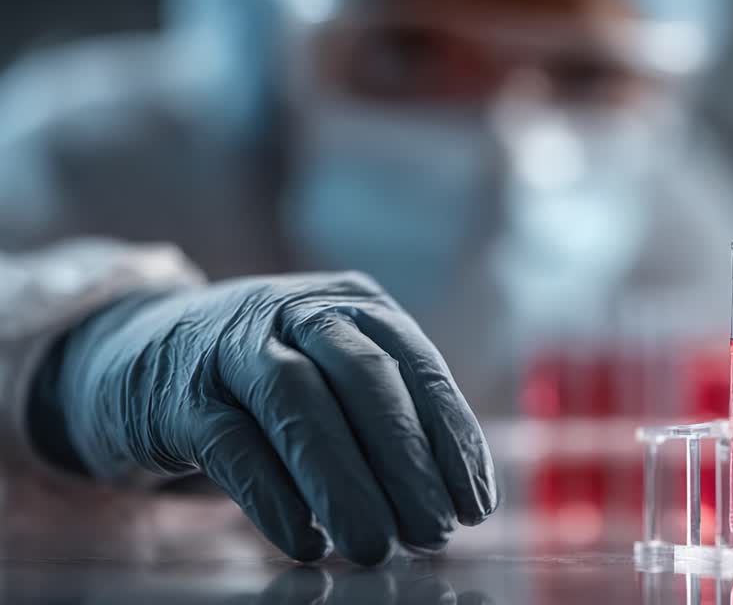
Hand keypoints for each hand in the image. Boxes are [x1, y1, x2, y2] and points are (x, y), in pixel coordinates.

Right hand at [35, 272, 497, 564]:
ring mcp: (233, 346)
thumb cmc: (267, 378)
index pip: (417, 367)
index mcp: (353, 304)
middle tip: (432, 533)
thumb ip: (385, 420)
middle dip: (407, 462)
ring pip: (298, 405)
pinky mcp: (178, 395)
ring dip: (343, 482)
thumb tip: (449, 499)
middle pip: (365, 379)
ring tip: (374, 546)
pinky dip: (273, 498)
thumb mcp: (333, 371)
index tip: (473, 504)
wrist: (140, 352)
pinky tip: (304, 542)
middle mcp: (297, 311)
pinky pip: (232, 446)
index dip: (451, 437)